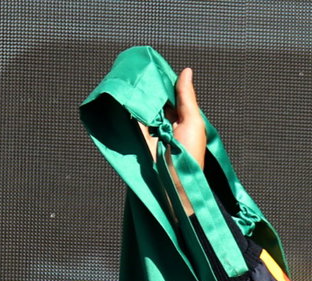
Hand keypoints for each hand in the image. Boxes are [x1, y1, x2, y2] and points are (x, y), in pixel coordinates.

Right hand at [138, 67, 206, 214]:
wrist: (174, 186)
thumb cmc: (189, 156)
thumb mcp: (192, 122)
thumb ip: (186, 98)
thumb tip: (186, 71)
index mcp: (181, 119)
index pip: (169, 94)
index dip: (161, 80)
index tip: (150, 62)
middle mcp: (165, 123)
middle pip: (153, 99)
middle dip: (145, 86)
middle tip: (134, 66)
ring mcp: (150, 131)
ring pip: (141, 107)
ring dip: (135, 95)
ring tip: (126, 76)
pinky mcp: (136, 138)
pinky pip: (129, 119)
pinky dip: (125, 107)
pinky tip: (119, 92)